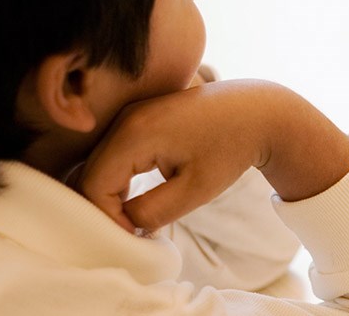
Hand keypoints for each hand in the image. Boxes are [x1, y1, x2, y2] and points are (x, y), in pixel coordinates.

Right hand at [79, 79, 348, 232]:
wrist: (257, 112)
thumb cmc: (230, 149)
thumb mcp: (196, 189)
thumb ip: (154, 211)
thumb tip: (126, 224)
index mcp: (135, 133)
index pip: (95, 185)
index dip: (107, 218)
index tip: (134, 236)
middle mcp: (125, 119)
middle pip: (91, 173)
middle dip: (105, 208)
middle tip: (131, 232)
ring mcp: (131, 115)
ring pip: (99, 164)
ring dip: (110, 195)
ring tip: (136, 218)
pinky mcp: (139, 118)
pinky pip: (114, 153)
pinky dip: (118, 179)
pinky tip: (137, 198)